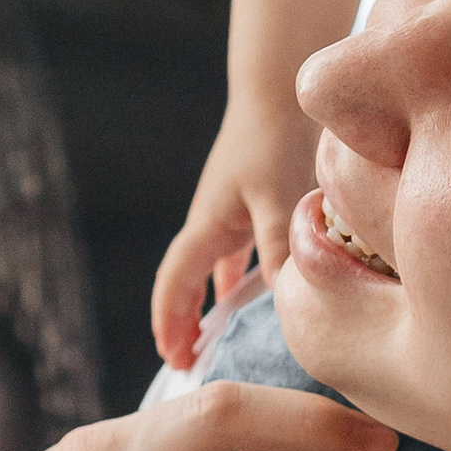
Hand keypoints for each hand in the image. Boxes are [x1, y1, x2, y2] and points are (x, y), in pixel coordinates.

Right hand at [152, 96, 325, 368]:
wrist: (281, 88)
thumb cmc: (277, 138)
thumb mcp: (278, 196)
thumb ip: (280, 245)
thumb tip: (281, 300)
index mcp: (208, 224)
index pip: (177, 282)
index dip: (170, 320)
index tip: (172, 356)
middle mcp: (212, 221)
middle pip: (185, 281)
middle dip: (180, 321)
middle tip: (183, 361)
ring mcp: (229, 212)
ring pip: (210, 269)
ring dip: (206, 304)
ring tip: (210, 339)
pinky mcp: (251, 202)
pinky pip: (237, 252)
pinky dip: (237, 278)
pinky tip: (255, 295)